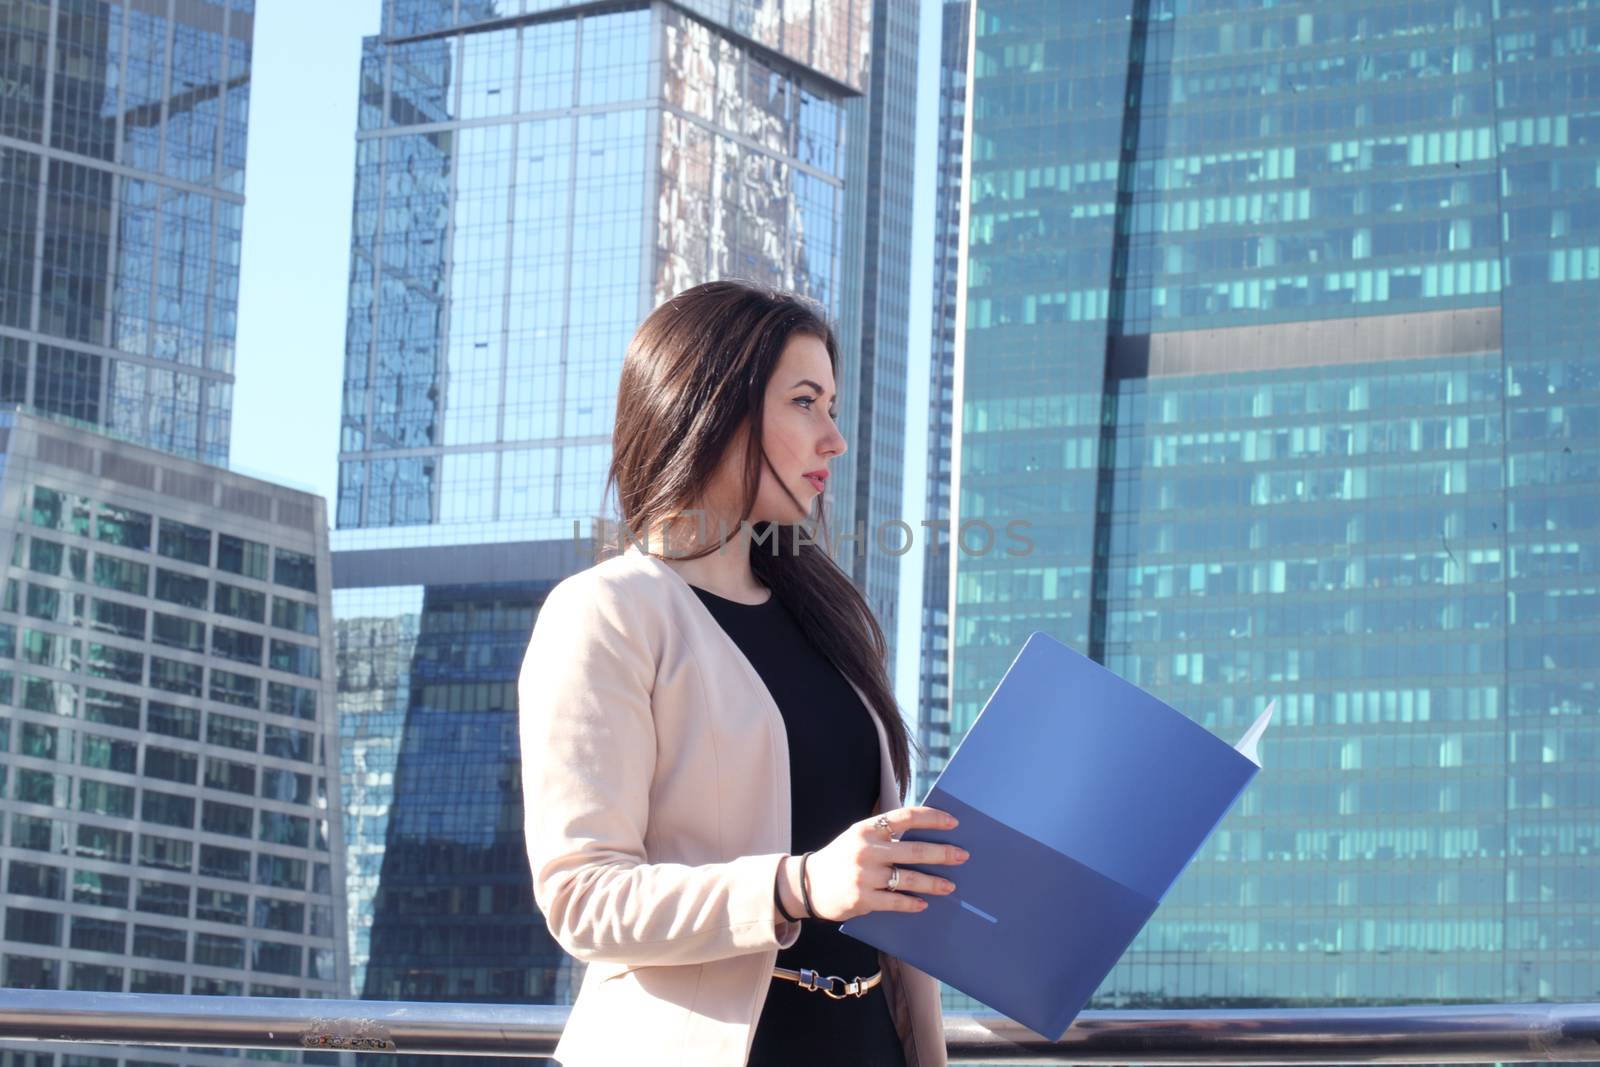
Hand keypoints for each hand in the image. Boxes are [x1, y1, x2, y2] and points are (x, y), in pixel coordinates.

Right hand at [796, 806, 968, 921]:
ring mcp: (864, 876)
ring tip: (950, 886)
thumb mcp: (858, 837)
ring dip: (933, 883)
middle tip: (962, 856)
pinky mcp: (862, 899)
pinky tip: (924, 904)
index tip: (953, 822)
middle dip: (942, 853)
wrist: (807, 884)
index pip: (905, 817)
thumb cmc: (841, 857)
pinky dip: (912, 903)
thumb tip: (926, 836)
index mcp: (867, 829)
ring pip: (908, 879)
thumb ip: (885, 835)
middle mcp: (866, 850)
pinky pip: (895, 902)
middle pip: (914, 850)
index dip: (932, 818)